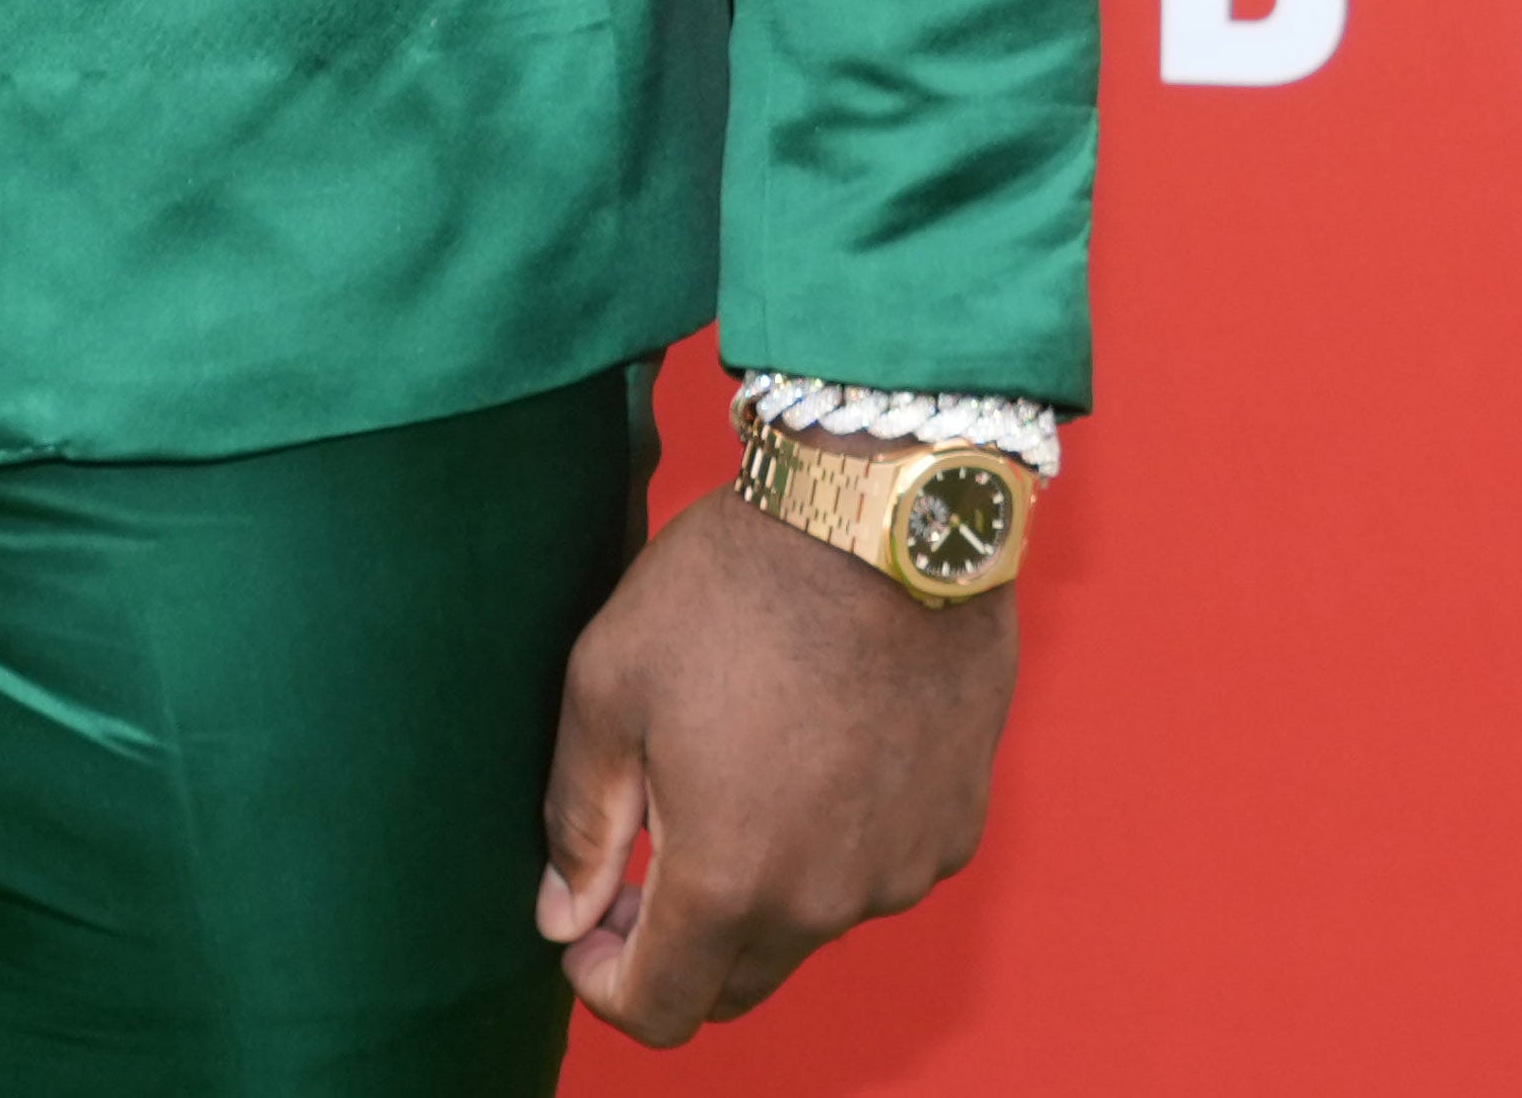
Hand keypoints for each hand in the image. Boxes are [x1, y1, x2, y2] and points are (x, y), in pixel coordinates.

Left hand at [531, 488, 1020, 1044]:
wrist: (887, 509)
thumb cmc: (735, 586)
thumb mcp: (610, 685)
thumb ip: (580, 821)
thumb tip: (566, 918)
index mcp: (728, 881)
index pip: (658, 1010)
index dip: (605, 984)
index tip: (588, 929)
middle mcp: (824, 902)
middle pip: (736, 984)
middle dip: (680, 943)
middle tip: (648, 855)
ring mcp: (900, 867)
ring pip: (811, 924)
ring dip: (765, 885)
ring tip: (742, 769)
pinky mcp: (956, 824)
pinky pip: (879, 869)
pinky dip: (840, 841)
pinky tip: (820, 749)